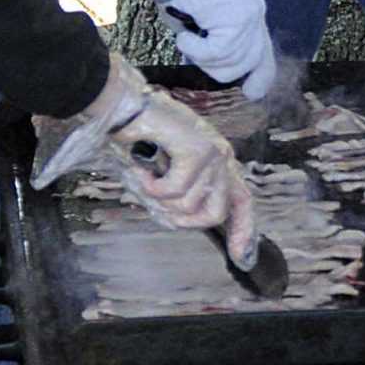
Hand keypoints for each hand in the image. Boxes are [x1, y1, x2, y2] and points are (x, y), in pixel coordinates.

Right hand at [32, 57, 255, 263]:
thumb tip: (178, 222)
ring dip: (161, 200)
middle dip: (184, 220)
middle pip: (217, 212)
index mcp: (217, 164)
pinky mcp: (198, 150)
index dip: (243, 231)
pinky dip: (152, 187)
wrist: (121, 107)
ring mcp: (213, 154)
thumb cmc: (136, 139)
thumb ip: (176, 199)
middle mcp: (221, 158)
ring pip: (192, 205)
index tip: (240, 257)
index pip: (242, 202)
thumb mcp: (161, 176)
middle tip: (158, 207)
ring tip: (146, 179)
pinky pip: (176, 191)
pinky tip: (143, 171)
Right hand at [163, 0, 277, 99]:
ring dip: (200, 56)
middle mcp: (256, 13)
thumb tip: (223, 70)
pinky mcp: (239, 18)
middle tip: (193, 53)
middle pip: (250, 63)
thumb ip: (219, 43)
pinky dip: (194, 49)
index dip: (260, 77)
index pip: (265, 53)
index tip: (251, 93)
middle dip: (218, 68)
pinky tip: (184, 34)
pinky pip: (217, 53)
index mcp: (251, 13)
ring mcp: (250, 16)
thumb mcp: (205, 23)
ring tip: (185, 35)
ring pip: (231, 62)